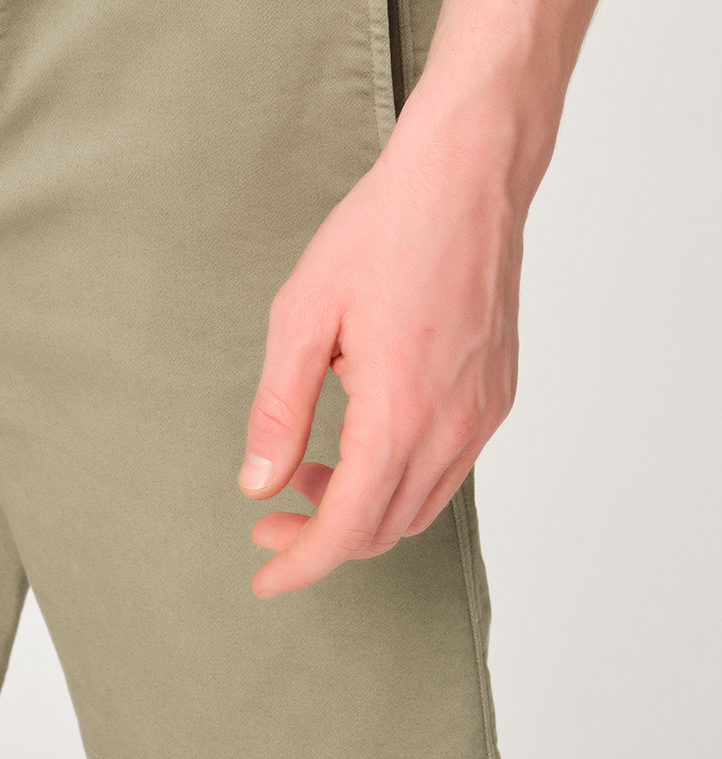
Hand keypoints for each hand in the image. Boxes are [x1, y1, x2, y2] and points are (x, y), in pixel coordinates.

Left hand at [238, 109, 522, 596]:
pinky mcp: (498, 393)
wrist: (466, 179)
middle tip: (269, 520)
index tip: (265, 579)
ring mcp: (484, 412)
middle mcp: (454, 425)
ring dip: (362, 508)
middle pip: (387, 527)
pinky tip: (360, 434)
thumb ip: (279, 410)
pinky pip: (448, 465)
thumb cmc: (382, 233)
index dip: (302, 563)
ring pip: (421, 502)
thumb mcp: (301, 317)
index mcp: (400, 412)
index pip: (349, 526)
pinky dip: (398, 475)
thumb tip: (259, 484)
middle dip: (323, 539)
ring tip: (307, 474)